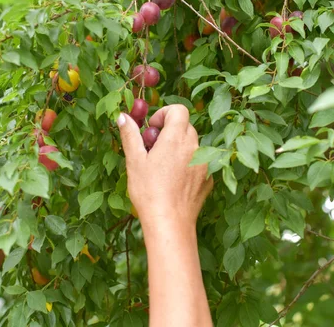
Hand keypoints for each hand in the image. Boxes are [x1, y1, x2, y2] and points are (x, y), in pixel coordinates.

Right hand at [117, 104, 212, 229]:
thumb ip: (131, 135)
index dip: (164, 114)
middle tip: (154, 148)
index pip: (179, 110)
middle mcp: (194, 147)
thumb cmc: (149, 191)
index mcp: (176, 138)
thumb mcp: (134, 161)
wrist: (170, 222)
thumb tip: (124, 116)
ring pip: (193, 145)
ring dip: (179, 148)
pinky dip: (188, 164)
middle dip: (170, 131)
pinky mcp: (209, 178)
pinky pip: (199, 163)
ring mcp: (204, 163)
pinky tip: (174, 182)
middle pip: (186, 126)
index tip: (153, 129)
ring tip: (163, 167)